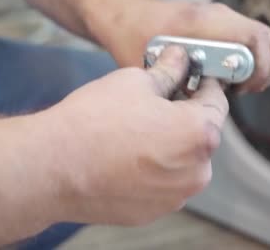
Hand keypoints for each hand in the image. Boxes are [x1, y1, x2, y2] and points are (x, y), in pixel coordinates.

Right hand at [42, 46, 227, 225]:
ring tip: (136, 129)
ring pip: (183, 160)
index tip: (193, 77)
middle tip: (157, 100)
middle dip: (184, 115)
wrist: (51, 167)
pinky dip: (153, 168)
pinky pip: (163, 182)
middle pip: (201, 133)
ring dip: (170, 143)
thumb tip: (179, 59)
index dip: (204, 84)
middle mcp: (196, 171)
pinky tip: (127, 154)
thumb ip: (168, 71)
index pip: (217, 101)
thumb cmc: (93, 122)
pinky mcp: (154, 211)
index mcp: (200, 134)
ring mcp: (175, 196)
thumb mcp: (136, 81)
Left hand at [90, 0, 269, 93]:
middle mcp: (221, 15)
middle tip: (245, 90)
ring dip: (261, 67)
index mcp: (206, 22)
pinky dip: (252, 61)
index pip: (257, 38)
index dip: (260, 68)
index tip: (244, 88)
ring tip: (239, 86)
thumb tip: (205, 104)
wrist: (126, 14)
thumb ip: (177, 81)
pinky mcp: (224, 25)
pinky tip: (230, 78)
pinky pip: (253, 42)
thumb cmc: (135, 37)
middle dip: (267, 71)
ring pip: (267, 41)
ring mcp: (225, 18)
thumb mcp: (153, 65)